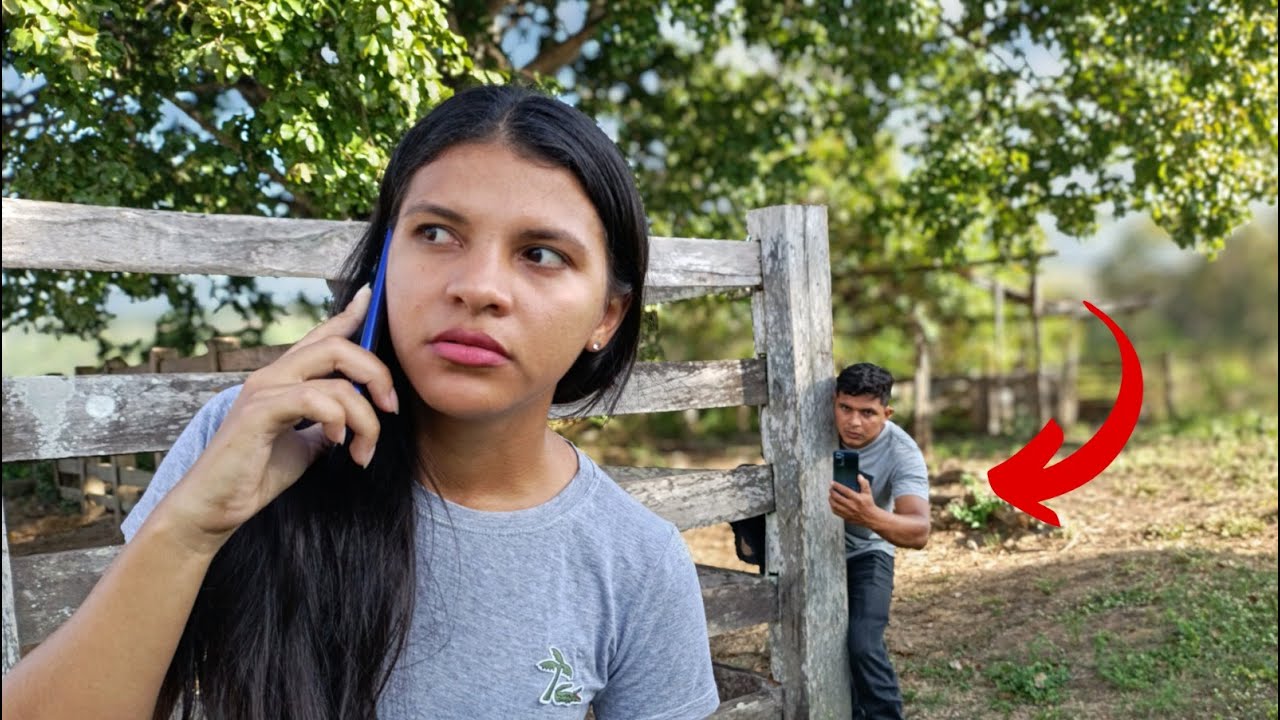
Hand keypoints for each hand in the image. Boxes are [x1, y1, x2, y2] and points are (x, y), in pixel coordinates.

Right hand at [157, 286, 398, 554]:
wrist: (215, 508)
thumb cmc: (255, 475)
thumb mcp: (305, 444)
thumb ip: (327, 423)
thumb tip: (353, 417)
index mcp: (284, 379)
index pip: (321, 336)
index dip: (349, 314)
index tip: (372, 296)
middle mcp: (272, 376)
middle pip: (337, 346)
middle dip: (377, 374)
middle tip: (390, 409)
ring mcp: (263, 391)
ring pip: (335, 378)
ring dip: (364, 416)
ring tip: (363, 451)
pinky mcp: (258, 413)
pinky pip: (313, 399)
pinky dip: (338, 420)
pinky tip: (339, 444)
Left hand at [829, 474, 875, 524]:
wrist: (871, 517)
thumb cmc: (869, 505)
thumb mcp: (868, 493)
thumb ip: (864, 484)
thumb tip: (859, 476)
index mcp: (857, 498)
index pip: (845, 490)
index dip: (837, 486)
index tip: (832, 483)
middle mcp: (852, 505)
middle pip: (838, 498)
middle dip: (832, 492)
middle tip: (830, 489)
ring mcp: (848, 512)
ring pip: (835, 505)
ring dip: (830, 499)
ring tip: (830, 495)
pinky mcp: (846, 517)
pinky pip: (836, 512)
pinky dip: (832, 507)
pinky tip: (832, 503)